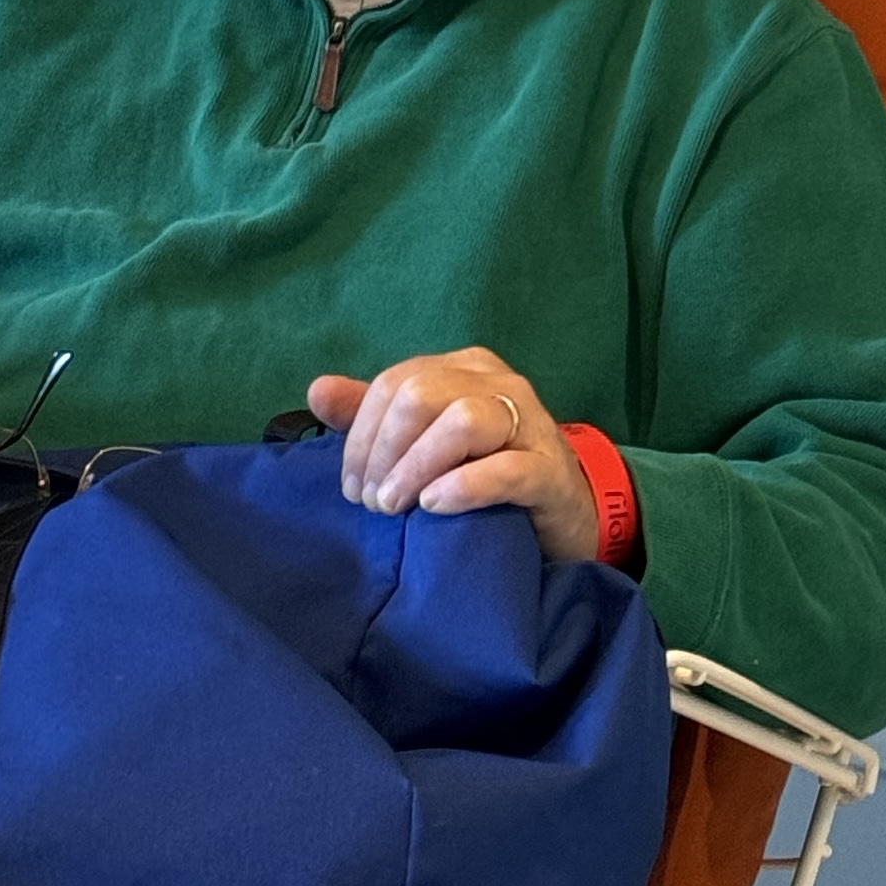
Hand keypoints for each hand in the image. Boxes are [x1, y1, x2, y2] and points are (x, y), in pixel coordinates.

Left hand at [306, 348, 600, 564]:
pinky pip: (506, 469)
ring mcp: (530, 424)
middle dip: (384, 451)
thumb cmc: (490, 473)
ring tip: (396, 507)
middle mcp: (499, 384)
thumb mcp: (430, 441)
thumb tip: (317, 390)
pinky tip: (434, 506)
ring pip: (462, 420)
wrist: (567, 515)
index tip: (352, 487)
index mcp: (465, 370)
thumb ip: (377, 415)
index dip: (361, 434)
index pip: (395, 382)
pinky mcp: (550, 473)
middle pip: (422, 395)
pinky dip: (463, 486)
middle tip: (373, 503)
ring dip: (416, 467)